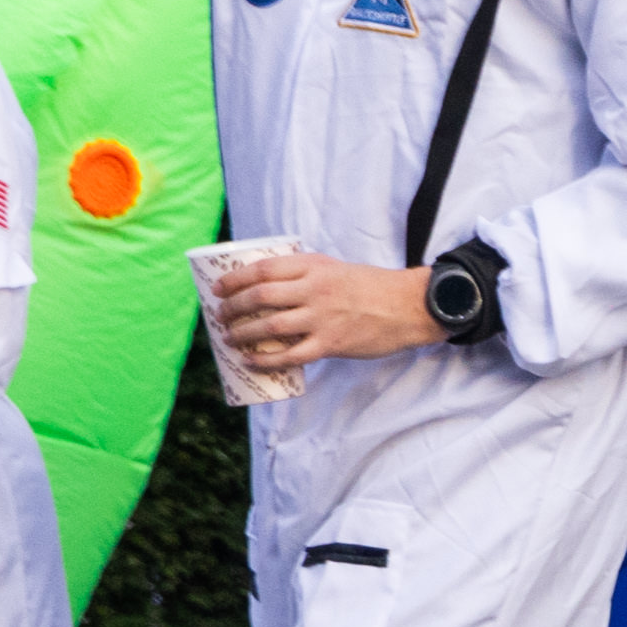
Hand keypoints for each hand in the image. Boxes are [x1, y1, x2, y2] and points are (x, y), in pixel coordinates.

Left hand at [205, 252, 440, 377]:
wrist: (408, 306)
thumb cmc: (371, 287)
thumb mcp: (335, 268)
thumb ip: (305, 275)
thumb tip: (268, 289)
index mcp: (314, 266)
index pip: (264, 269)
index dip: (235, 279)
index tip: (219, 288)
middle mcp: (315, 290)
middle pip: (260, 297)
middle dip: (233, 308)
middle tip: (221, 315)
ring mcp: (322, 318)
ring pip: (270, 326)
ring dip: (242, 333)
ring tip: (230, 338)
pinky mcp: (331, 344)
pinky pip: (290, 355)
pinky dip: (265, 359)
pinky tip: (250, 360)